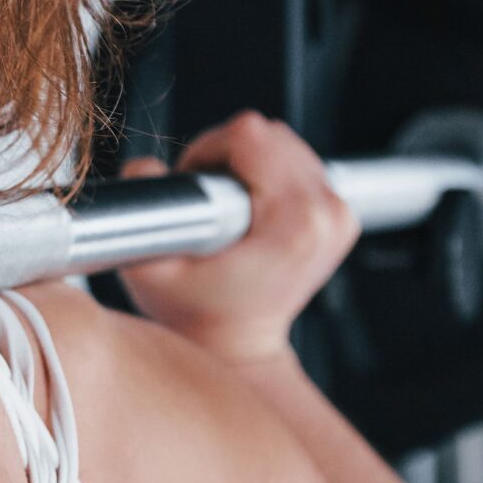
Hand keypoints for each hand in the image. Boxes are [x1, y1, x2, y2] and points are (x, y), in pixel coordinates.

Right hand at [116, 111, 359, 364]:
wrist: (236, 347)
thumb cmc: (197, 318)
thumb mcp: (151, 271)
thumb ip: (141, 214)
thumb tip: (146, 168)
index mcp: (294, 222)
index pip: (250, 136)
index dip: (208, 151)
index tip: (194, 186)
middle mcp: (327, 215)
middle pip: (272, 134)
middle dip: (229, 155)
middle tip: (206, 198)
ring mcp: (340, 217)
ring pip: (287, 144)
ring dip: (250, 162)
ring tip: (227, 206)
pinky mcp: (341, 218)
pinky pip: (301, 163)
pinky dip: (271, 174)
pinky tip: (250, 208)